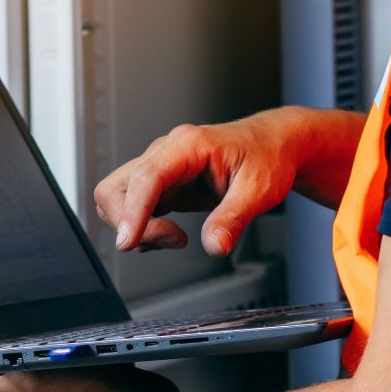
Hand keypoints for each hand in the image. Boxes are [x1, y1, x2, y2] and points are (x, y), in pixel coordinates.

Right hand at [93, 108, 364, 257]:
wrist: (274, 146)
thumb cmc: (268, 157)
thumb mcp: (259, 191)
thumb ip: (233, 219)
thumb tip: (214, 246)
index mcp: (188, 145)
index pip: (146, 177)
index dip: (133, 211)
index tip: (128, 241)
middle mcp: (166, 153)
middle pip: (116, 189)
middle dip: (131, 223)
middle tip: (172, 241)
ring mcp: (161, 169)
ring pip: (118, 199)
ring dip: (137, 227)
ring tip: (175, 239)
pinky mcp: (163, 185)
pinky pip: (135, 209)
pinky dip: (146, 229)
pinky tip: (172, 236)